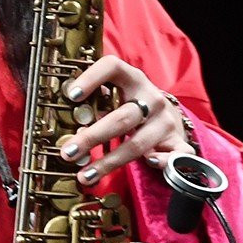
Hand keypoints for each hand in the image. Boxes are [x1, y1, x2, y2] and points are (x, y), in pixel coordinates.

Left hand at [57, 55, 191, 184]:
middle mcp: (151, 99)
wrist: (167, 116)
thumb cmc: (130, 105)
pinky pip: (173, 155)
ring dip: (109, 162)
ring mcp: (165, 122)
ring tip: (85, 175)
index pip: (113, 67)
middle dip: (92, 137)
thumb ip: (95, 103)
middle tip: (68, 152)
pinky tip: (148, 164)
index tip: (72, 96)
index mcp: (132, 79)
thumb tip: (65, 121)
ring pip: (137, 144)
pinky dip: (162, 161)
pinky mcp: (177, 142)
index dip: (92, 78)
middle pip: (121, 118)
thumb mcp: (115, 95)